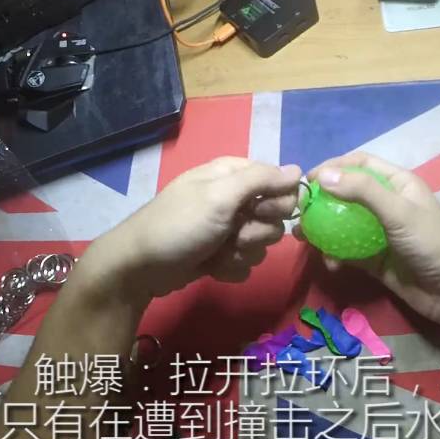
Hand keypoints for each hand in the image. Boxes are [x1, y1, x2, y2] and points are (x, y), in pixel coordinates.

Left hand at [87, 157, 301, 303]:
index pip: (280, 182)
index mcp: (233, 175)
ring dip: (242, 253)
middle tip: (234, 234)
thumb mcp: (220, 195)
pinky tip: (212, 267)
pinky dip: (231, 267)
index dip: (277, 201)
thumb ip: (261, 179)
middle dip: (258, 231)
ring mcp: (227, 228)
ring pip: (262, 243)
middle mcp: (233, 198)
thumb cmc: (179, 226)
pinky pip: (247, 262)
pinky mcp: (221, 254)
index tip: (260, 211)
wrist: (140, 268)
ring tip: (217, 253)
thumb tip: (299, 171)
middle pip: (275, 216)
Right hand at [296, 152, 439, 324]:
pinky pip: (347, 251)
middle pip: (347, 193)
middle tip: (299, 211)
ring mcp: (380, 232)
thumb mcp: (398, 212)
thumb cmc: (430, 244)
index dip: (333, 167)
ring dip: (322, 229)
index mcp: (398, 184)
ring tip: (302, 236)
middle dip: (322, 200)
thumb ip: (363, 192)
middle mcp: (388, 204)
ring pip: (342, 224)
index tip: (307, 180)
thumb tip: (322, 176)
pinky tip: (327, 262)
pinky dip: (334, 254)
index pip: (360, 164)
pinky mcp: (374, 258)